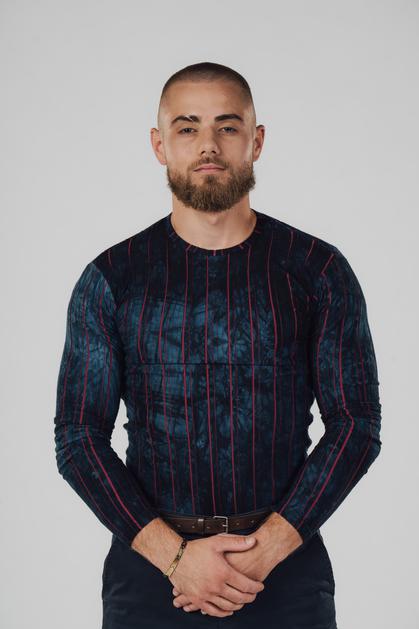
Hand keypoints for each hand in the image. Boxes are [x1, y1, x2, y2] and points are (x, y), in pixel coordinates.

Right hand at [172, 513, 302, 615]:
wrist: (175, 557)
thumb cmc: (196, 549)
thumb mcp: (217, 542)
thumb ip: (237, 542)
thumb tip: (253, 541)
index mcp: (223, 572)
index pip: (246, 585)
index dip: (256, 587)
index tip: (260, 586)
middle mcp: (216, 586)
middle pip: (239, 598)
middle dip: (250, 597)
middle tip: (254, 595)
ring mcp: (206, 595)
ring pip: (227, 606)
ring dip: (238, 605)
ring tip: (243, 601)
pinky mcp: (197, 600)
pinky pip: (213, 612)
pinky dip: (223, 613)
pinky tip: (228, 610)